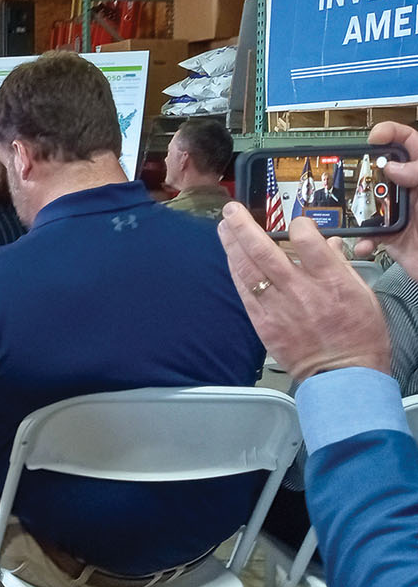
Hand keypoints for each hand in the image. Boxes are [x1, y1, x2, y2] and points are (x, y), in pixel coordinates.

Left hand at [218, 201, 391, 382]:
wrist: (343, 376)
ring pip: (249, 269)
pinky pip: (245, 291)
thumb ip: (340, 266)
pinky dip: (235, 272)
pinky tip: (229, 258)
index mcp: (331, 281)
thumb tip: (328, 243)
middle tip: (231, 210)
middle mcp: (301, 290)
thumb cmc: (358, 336)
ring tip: (223, 227)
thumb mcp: (363, 295)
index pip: (307, 240)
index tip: (295, 222)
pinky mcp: (264, 323)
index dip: (298, 225)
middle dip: (244, 227)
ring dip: (232, 245)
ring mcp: (279, 307)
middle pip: (266, 251)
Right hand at [356, 121, 417, 274]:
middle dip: (362, 172)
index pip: (410, 144)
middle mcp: (412, 192)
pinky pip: (367, 235)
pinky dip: (361, 241)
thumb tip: (394, 167)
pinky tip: (364, 244)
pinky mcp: (391, 238)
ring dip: (355, 210)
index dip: (392, 134)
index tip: (374, 139)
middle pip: (381, 170)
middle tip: (352, 178)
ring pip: (368, 202)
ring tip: (349, 214)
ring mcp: (400, 215)